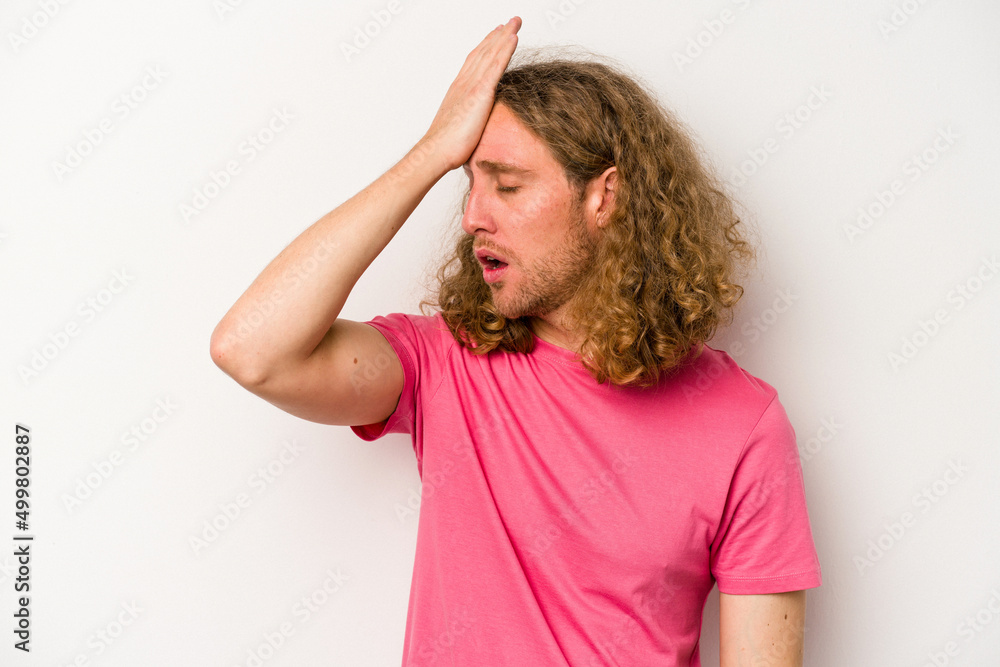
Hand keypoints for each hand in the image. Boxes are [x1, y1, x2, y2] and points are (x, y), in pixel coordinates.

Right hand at [420, 16, 521, 171]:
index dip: (486, 48)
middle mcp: (464, 82)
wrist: (436, 151)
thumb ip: (467, 122)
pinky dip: (505, 49)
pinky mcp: (480, 93)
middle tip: (508, 22)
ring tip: (515, 22)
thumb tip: (471, 129)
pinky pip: (496, 65)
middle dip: (496, 36)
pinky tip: (513, 37)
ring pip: (490, 54)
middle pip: (483, 52)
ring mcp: (472, 86)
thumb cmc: (445, 148)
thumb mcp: (459, 129)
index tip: (495, 36)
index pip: (474, 63)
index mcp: (459, 91)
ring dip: (504, 35)